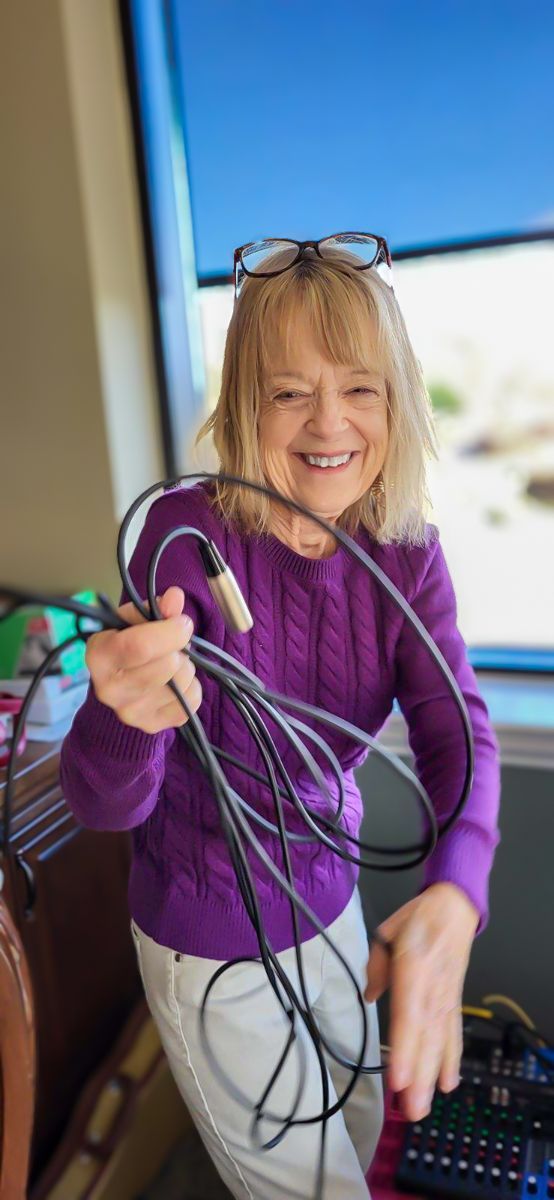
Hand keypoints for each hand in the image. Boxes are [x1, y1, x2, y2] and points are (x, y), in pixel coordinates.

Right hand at [86, 586, 201, 733]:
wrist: (117, 685)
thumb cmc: (125, 645)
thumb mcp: (133, 620)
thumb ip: (155, 607)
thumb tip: (175, 597)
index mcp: (98, 655)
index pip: (140, 646)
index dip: (170, 631)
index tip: (181, 623)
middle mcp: (108, 689)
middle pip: (168, 666)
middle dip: (179, 650)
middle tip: (172, 647)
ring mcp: (129, 713)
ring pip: (182, 683)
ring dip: (186, 668)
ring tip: (171, 665)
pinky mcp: (150, 726)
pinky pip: (191, 702)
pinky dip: (192, 689)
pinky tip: (175, 683)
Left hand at [364, 882, 478, 1121]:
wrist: (454, 907)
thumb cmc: (417, 918)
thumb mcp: (388, 931)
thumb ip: (376, 966)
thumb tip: (369, 996)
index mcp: (413, 968)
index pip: (407, 1015)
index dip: (403, 1048)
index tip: (398, 1077)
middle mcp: (432, 989)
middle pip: (424, 1037)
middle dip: (417, 1075)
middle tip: (409, 1108)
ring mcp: (446, 997)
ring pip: (439, 1042)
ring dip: (432, 1075)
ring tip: (424, 1106)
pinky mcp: (454, 1001)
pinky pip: (453, 1034)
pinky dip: (452, 1059)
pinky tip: (447, 1082)